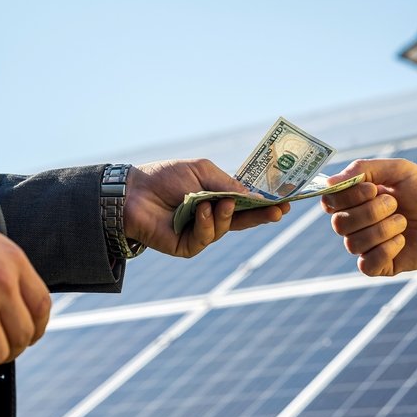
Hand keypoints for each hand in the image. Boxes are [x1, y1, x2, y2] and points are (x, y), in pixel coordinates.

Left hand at [123, 159, 288, 257]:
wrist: (132, 191)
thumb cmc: (164, 176)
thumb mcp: (201, 170)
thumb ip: (226, 182)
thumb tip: (250, 196)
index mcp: (216, 198)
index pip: (245, 204)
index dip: (264, 205)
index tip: (285, 203)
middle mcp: (211, 217)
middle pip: (243, 221)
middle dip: (261, 217)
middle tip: (278, 212)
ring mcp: (200, 233)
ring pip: (225, 229)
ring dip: (225, 215)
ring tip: (218, 202)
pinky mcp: (187, 246)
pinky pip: (205, 238)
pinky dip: (206, 224)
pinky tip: (201, 210)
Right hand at [321, 159, 416, 275]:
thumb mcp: (398, 170)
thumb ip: (364, 169)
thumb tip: (330, 181)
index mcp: (357, 199)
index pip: (330, 201)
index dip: (346, 197)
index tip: (372, 189)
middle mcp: (358, 223)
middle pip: (339, 224)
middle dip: (370, 212)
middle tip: (395, 204)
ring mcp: (368, 245)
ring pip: (353, 244)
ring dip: (383, 229)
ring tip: (405, 222)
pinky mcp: (381, 265)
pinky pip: (366, 264)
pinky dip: (385, 251)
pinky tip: (403, 241)